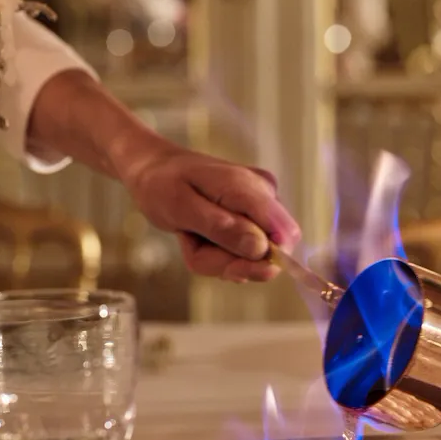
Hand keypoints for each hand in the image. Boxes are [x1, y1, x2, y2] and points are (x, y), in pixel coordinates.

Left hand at [123, 147, 300, 282]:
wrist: (155, 169)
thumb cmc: (162, 184)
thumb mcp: (181, 207)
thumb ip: (221, 228)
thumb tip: (261, 248)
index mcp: (248, 187)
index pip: (285, 235)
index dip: (263, 262)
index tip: (229, 270)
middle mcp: (264, 194)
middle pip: (268, 251)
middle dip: (228, 261)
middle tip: (195, 246)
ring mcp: (262, 204)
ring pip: (253, 256)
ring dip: (217, 258)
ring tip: (192, 238)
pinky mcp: (255, 215)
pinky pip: (243, 250)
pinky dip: (217, 254)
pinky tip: (200, 238)